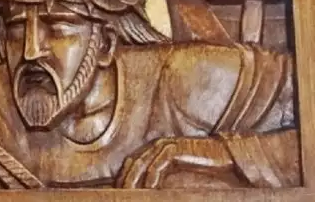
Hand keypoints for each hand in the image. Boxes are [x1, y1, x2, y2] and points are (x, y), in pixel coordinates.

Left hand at [116, 137, 232, 188]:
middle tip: (117, 196)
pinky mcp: (175, 148)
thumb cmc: (201, 168)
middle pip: (132, 163)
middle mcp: (156, 145)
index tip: (116, 193)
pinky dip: (151, 177)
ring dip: (133, 181)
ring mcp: (165, 145)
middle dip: (123, 180)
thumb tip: (150, 191)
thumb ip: (162, 180)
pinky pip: (158, 163)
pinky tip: (149, 189)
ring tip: (129, 195)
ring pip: (141, 163)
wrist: (223, 155)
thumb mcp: (177, 175)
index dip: (122, 178)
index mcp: (153, 150)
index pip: (130, 164)